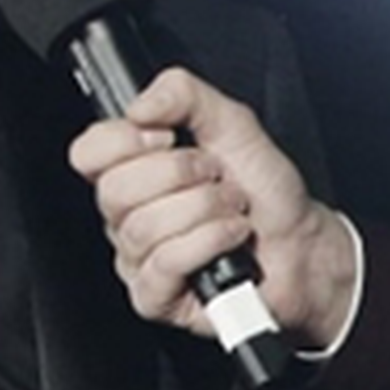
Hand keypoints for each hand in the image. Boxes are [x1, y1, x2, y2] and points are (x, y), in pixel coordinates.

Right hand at [67, 67, 357, 349]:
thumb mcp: (231, 122)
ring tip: (230, 209)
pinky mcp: (154, 296)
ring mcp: (136, 256)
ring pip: (143, 228)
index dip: (124, 141)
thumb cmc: (264, 190)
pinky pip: (164, 265)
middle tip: (214, 177)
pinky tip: (229, 239)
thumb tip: (138, 106)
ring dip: (204, 211)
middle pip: (115, 190)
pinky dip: (208, 244)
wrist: (302, 245)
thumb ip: (182, 93)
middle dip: (180, 176)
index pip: (87, 152)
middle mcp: (125, 213)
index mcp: (130, 168)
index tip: (166, 137)